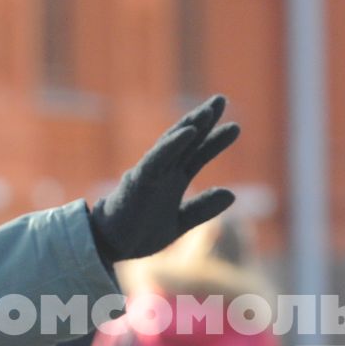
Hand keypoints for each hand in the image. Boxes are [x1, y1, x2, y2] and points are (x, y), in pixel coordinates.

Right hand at [89, 95, 238, 263]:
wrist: (110, 247)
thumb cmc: (140, 232)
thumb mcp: (180, 221)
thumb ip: (203, 208)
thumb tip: (232, 194)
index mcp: (173, 179)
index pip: (197, 154)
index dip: (214, 140)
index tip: (234, 126)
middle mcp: (163, 171)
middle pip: (186, 141)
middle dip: (203, 120)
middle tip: (221, 99)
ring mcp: (150, 173)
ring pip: (171, 143)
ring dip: (190, 125)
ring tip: (208, 110)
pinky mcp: (139, 180)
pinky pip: (157, 158)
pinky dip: (173, 145)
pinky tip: (189, 131)